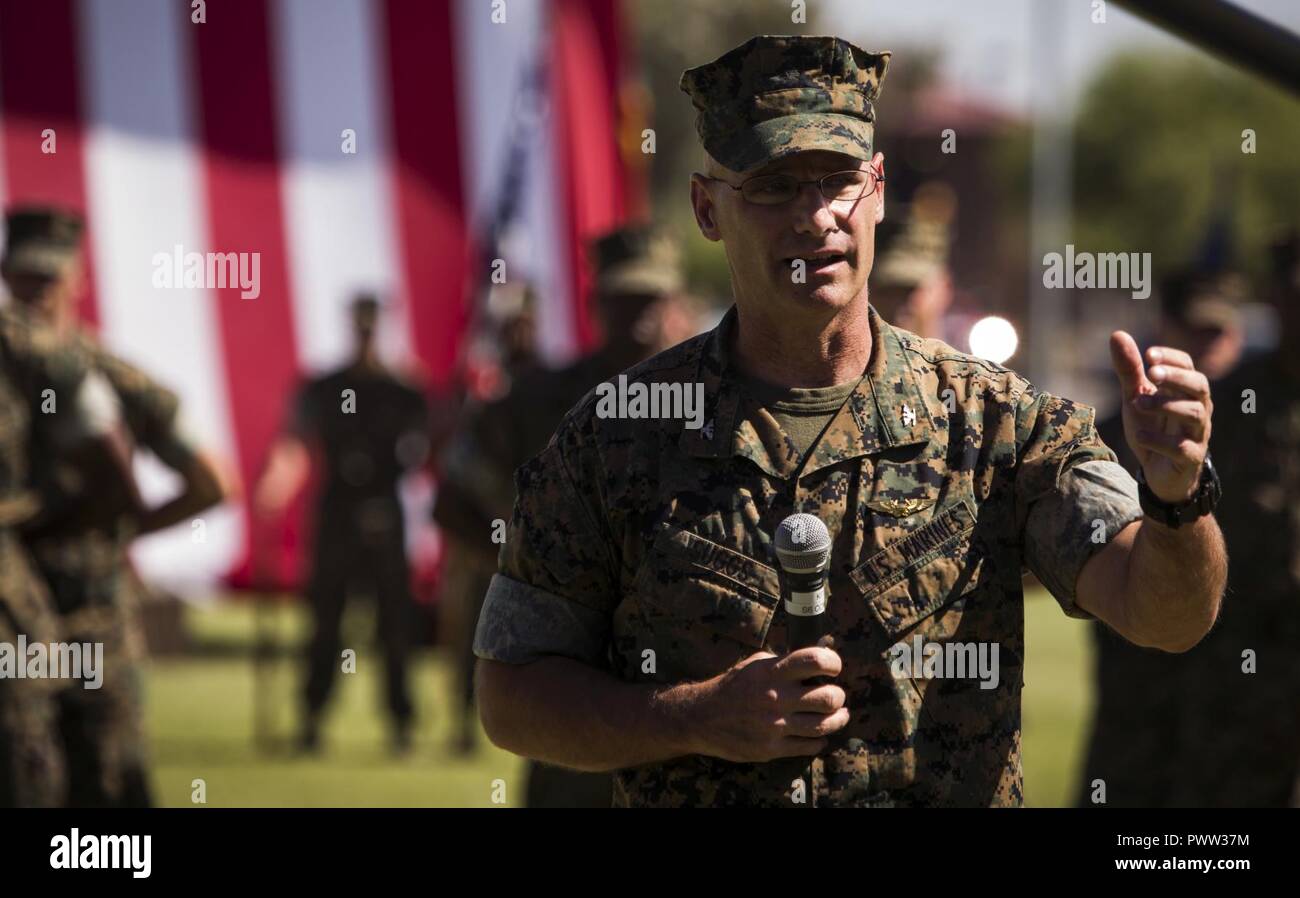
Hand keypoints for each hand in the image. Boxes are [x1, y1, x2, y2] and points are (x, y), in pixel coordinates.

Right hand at [685, 647, 848, 762]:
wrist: (701, 717)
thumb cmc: (733, 686)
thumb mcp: (756, 664)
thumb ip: (785, 661)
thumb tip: (819, 653)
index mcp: (772, 672)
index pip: (816, 660)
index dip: (833, 663)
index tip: (834, 668)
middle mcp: (776, 697)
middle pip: (829, 697)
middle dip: (839, 696)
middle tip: (836, 696)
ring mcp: (775, 725)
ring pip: (824, 725)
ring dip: (838, 719)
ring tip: (839, 715)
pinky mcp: (771, 748)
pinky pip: (809, 746)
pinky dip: (820, 741)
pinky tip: (819, 735)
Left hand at [1109, 331, 1212, 502]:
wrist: (1159, 473)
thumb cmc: (1152, 427)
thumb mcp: (1136, 397)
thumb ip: (1129, 370)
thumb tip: (1116, 334)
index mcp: (1185, 391)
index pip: (1188, 366)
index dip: (1172, 359)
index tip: (1149, 355)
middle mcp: (1197, 409)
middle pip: (1200, 386)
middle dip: (1177, 377)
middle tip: (1151, 373)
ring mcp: (1196, 434)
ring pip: (1195, 414)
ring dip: (1166, 405)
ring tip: (1137, 403)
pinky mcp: (1189, 458)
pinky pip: (1183, 447)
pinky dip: (1160, 440)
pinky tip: (1140, 435)